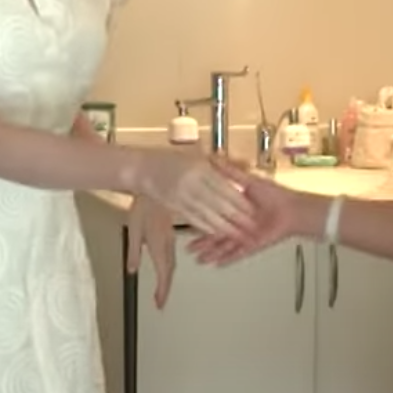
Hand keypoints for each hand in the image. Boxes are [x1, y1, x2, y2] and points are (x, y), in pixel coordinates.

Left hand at [127, 196, 176, 308]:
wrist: (157, 186)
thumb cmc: (144, 206)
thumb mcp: (133, 230)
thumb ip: (133, 252)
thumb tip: (132, 270)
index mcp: (158, 245)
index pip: (162, 274)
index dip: (162, 291)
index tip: (159, 303)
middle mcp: (167, 244)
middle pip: (169, 271)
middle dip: (165, 288)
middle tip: (161, 301)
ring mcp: (171, 238)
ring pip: (172, 263)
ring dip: (168, 278)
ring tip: (162, 289)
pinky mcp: (171, 233)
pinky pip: (173, 254)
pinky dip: (170, 266)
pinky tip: (166, 267)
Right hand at [135, 149, 253, 237]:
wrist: (140, 166)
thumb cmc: (169, 159)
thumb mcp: (195, 157)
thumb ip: (215, 167)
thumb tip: (238, 175)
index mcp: (199, 169)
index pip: (224, 187)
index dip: (239, 200)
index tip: (252, 208)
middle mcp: (191, 183)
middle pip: (218, 204)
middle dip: (236, 217)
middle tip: (251, 226)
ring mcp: (181, 197)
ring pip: (206, 215)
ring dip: (223, 227)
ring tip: (238, 235)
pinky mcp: (174, 208)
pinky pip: (192, 219)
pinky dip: (205, 228)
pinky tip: (216, 234)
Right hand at [188, 161, 312, 265]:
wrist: (293, 211)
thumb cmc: (275, 195)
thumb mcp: (248, 181)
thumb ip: (230, 173)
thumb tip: (214, 159)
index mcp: (237, 207)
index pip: (215, 215)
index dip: (201, 219)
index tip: (188, 223)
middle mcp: (240, 222)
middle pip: (217, 234)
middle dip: (203, 242)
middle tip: (189, 249)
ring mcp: (246, 235)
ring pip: (225, 245)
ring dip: (212, 253)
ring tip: (199, 260)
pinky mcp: (253, 245)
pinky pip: (238, 254)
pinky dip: (228, 259)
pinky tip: (217, 265)